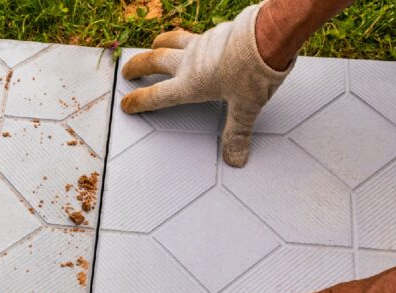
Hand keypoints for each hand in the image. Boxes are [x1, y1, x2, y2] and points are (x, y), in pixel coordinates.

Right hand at [119, 2, 290, 166]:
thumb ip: (237, 133)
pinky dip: (184, 36)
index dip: (139, 101)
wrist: (267, 37)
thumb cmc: (253, 71)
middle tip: (127, 70)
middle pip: (154, 62)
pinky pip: (192, 34)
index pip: (157, 96)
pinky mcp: (214, 32)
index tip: (127, 103)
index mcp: (191, 84)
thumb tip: (235, 157)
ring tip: (153, 45)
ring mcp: (200, 44)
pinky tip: (191, 39)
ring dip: (158, 45)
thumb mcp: (245, 108)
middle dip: (138, 67)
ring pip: (170, 42)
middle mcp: (189, 62)